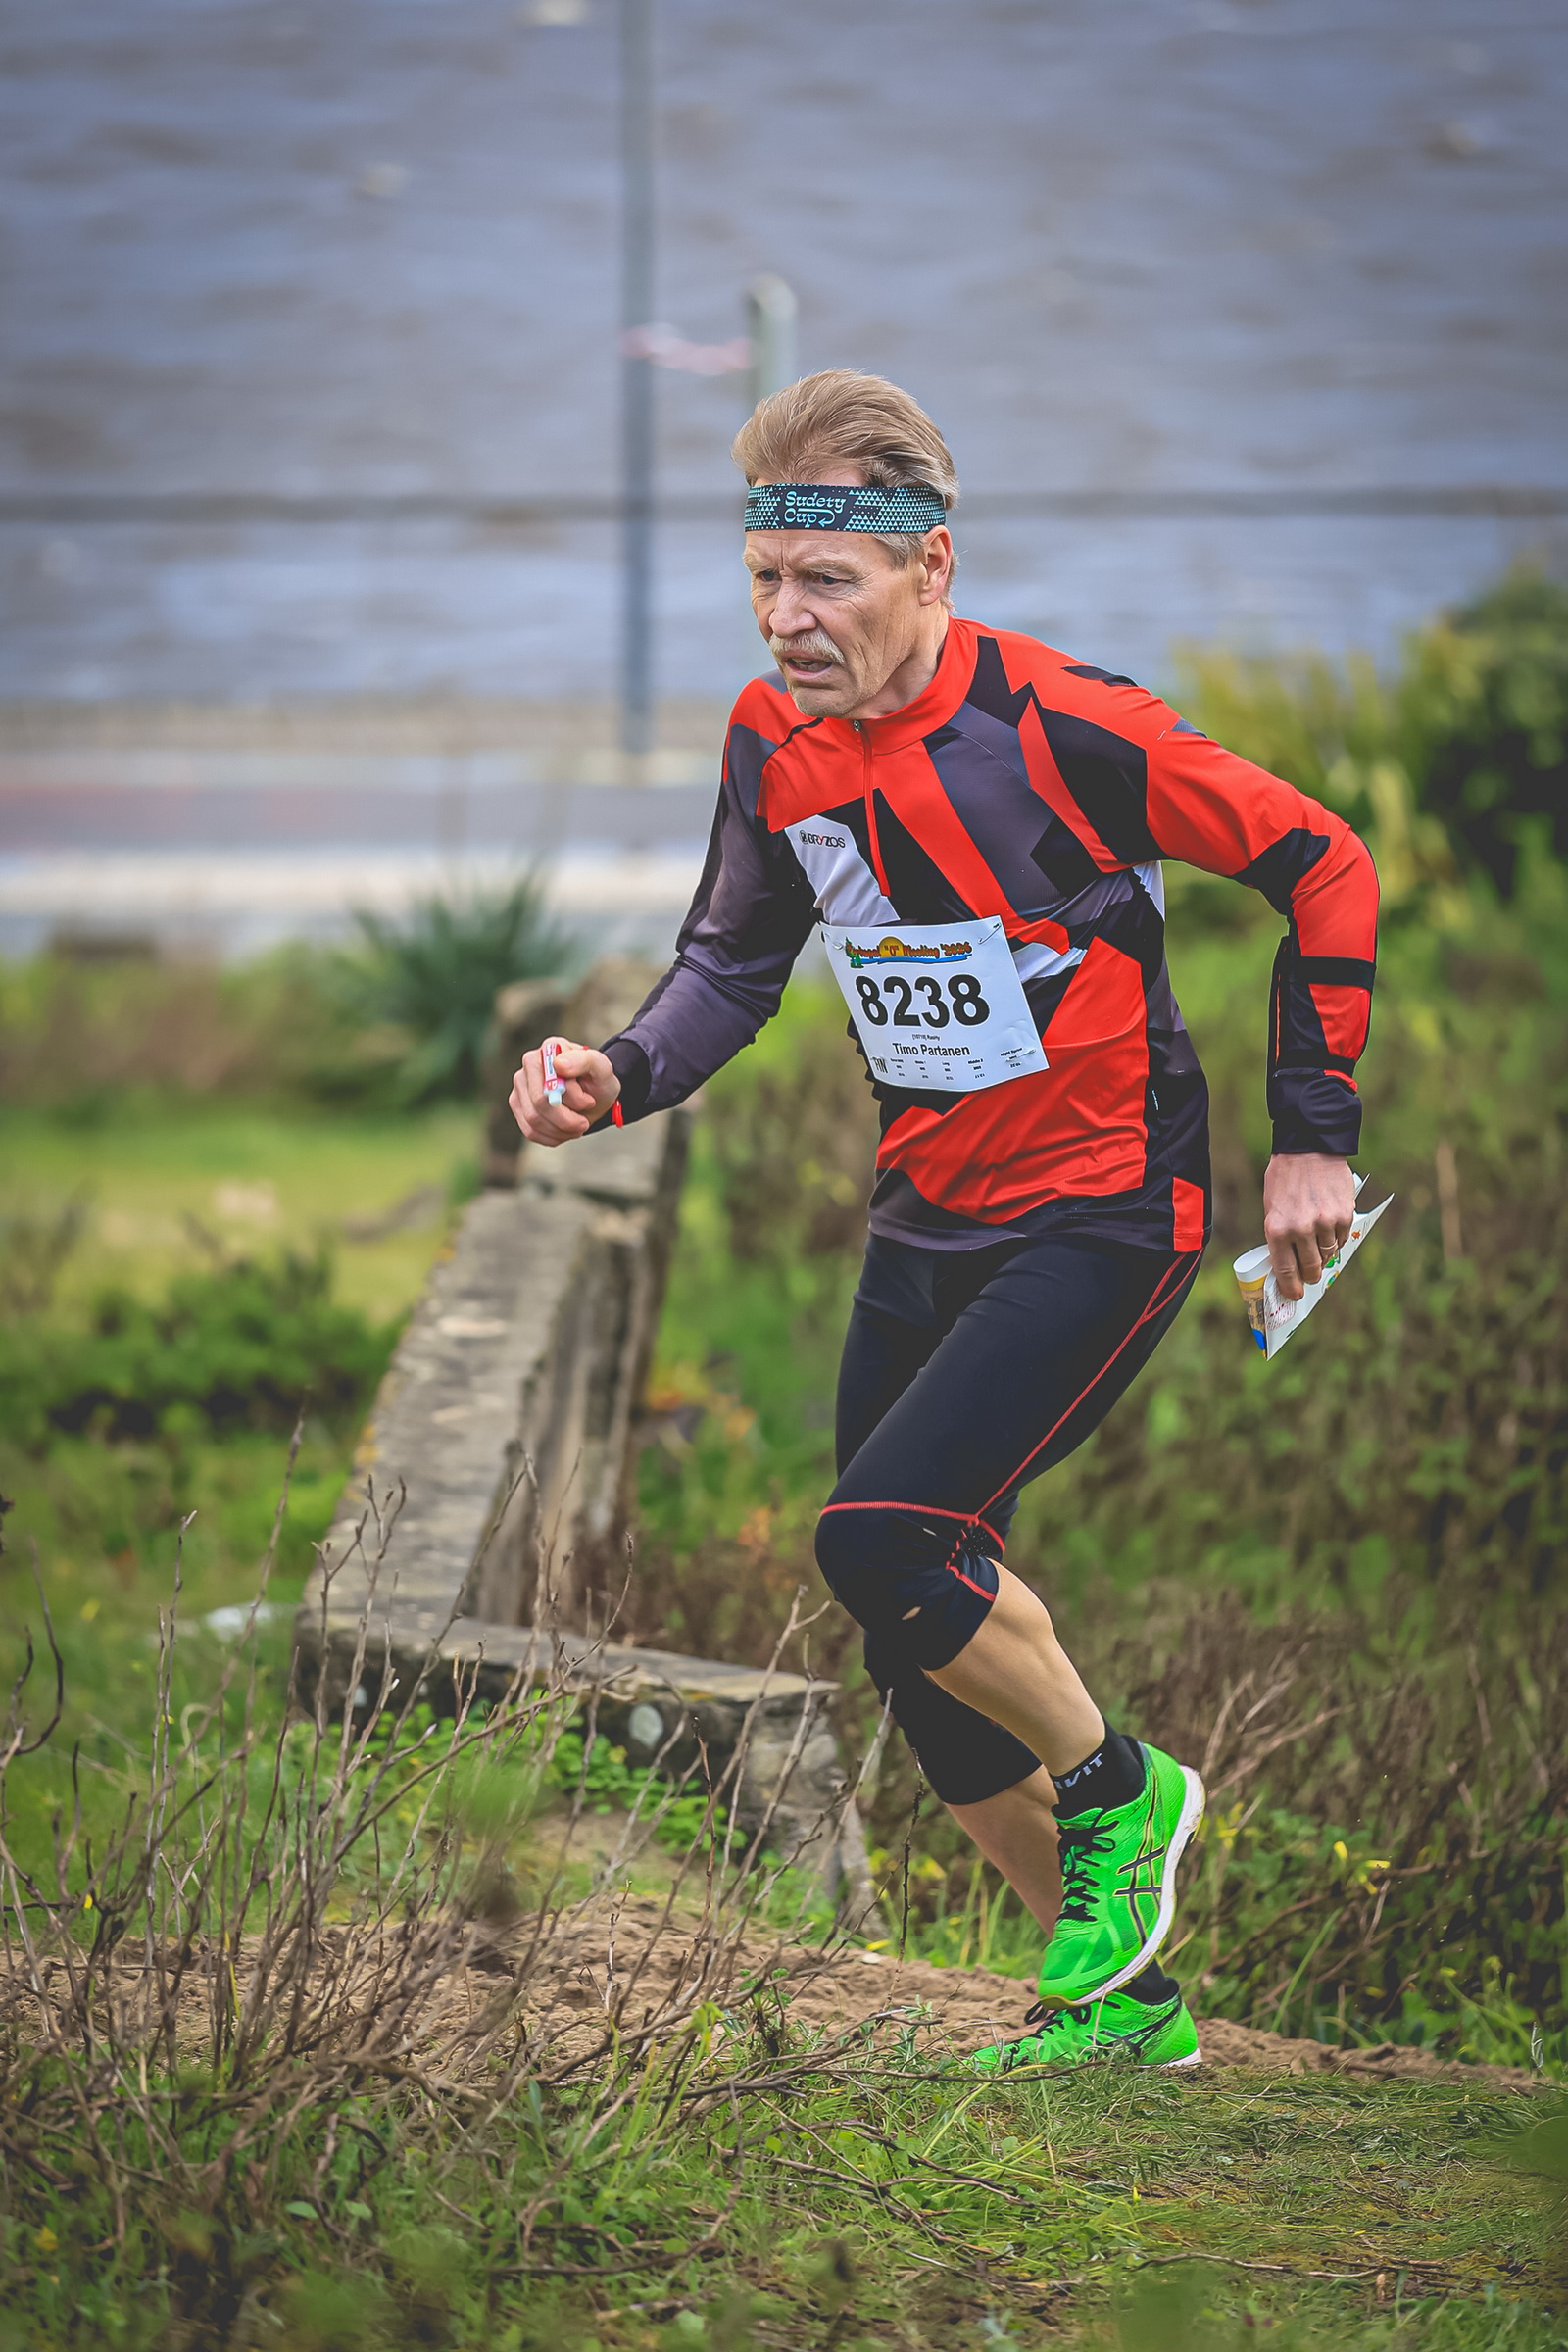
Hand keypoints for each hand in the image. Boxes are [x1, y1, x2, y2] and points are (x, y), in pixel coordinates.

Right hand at [509, 1039, 620, 1145]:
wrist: (595, 1096)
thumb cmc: (598, 1080)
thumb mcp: (602, 1069)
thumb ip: (584, 1061)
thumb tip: (558, 1064)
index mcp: (549, 1049)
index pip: (550, 1083)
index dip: (572, 1100)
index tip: (589, 1101)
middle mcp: (529, 1064)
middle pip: (538, 1105)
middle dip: (566, 1121)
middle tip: (584, 1123)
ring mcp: (520, 1085)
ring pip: (533, 1121)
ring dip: (560, 1130)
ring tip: (577, 1126)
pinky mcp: (518, 1105)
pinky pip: (530, 1131)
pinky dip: (551, 1137)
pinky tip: (565, 1130)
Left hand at [1263, 1153, 1354, 1301]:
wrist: (1308, 1149)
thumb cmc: (1285, 1179)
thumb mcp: (1272, 1208)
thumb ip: (1280, 1235)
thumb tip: (1289, 1262)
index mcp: (1276, 1228)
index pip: (1285, 1270)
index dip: (1291, 1287)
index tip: (1295, 1294)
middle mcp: (1301, 1229)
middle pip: (1311, 1268)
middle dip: (1311, 1275)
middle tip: (1310, 1274)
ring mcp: (1324, 1223)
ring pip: (1329, 1255)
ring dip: (1324, 1256)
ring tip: (1319, 1247)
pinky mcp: (1344, 1215)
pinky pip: (1342, 1239)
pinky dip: (1337, 1239)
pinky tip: (1330, 1230)